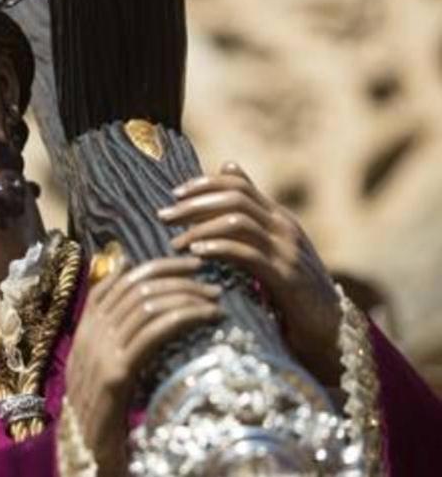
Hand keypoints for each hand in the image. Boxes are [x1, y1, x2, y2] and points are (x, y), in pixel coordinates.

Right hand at [66, 257, 222, 475]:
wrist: (88, 448)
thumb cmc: (106, 406)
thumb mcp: (107, 361)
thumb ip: (117, 328)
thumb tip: (138, 290)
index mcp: (86, 326)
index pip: (120, 279)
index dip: (157, 265)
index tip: (191, 263)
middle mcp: (90, 333)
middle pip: (136, 288)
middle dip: (178, 277)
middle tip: (210, 280)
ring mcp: (100, 352)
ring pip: (147, 306)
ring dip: (187, 297)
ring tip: (216, 300)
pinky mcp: (115, 373)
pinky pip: (153, 333)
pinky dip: (184, 318)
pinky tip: (208, 318)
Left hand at [158, 162, 342, 384]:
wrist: (330, 327)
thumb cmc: (290, 287)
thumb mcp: (269, 248)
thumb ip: (248, 217)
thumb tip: (226, 167)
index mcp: (277, 217)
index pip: (238, 184)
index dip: (204, 184)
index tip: (174, 194)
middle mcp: (284, 227)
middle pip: (234, 198)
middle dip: (193, 204)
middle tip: (163, 217)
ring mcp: (287, 250)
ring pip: (238, 222)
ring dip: (199, 229)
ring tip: (175, 242)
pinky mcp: (286, 276)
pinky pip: (248, 253)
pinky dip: (218, 249)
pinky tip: (196, 254)